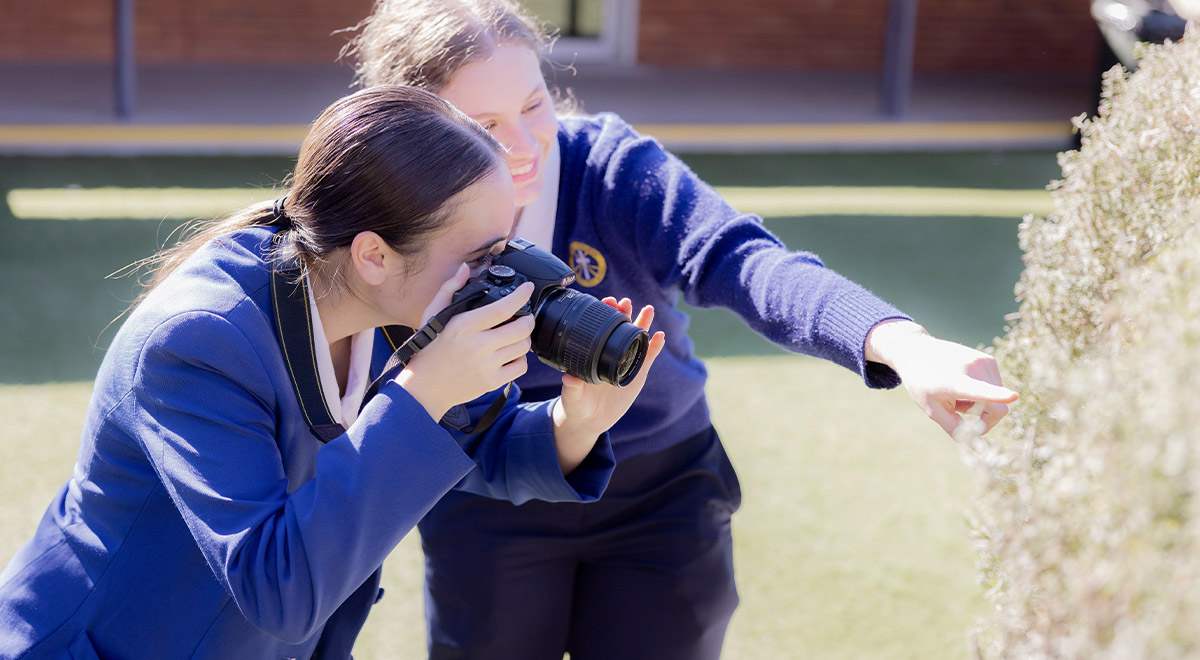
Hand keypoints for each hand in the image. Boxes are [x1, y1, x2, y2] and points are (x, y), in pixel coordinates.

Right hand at [396, 264, 535, 420]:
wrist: (425, 387)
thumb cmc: (429, 348)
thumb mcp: (433, 314)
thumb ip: (450, 288)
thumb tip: (465, 268)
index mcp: (464, 326)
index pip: (503, 308)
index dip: (521, 296)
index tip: (528, 290)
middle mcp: (478, 346)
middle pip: (521, 328)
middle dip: (528, 319)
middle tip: (525, 317)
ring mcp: (486, 366)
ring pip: (523, 347)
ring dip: (524, 338)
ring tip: (515, 335)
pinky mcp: (491, 382)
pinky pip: (520, 367)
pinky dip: (521, 358)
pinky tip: (511, 354)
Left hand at [552, 297, 665, 472]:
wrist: (589, 421)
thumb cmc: (576, 405)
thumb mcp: (572, 396)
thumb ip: (572, 387)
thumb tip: (570, 378)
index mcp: (594, 353)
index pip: (601, 327)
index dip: (606, 313)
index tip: (607, 301)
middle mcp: (610, 353)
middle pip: (620, 328)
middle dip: (624, 313)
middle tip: (625, 302)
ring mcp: (625, 362)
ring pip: (636, 338)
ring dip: (643, 323)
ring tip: (648, 309)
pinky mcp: (637, 374)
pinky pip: (647, 357)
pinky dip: (655, 346)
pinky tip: (660, 336)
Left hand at [864, 320, 1017, 437]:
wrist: (917, 351)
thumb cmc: (922, 383)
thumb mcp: (932, 409)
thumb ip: (955, 429)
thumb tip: (978, 449)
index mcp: (955, 382)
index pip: (979, 390)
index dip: (997, 395)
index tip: (1013, 396)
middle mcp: (972, 368)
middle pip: (997, 408)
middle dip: (984, 418)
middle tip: (960, 413)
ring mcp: (983, 361)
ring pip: (999, 398)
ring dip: (982, 404)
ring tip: (958, 394)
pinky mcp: (989, 359)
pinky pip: (996, 387)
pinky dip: (984, 392)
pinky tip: (964, 384)